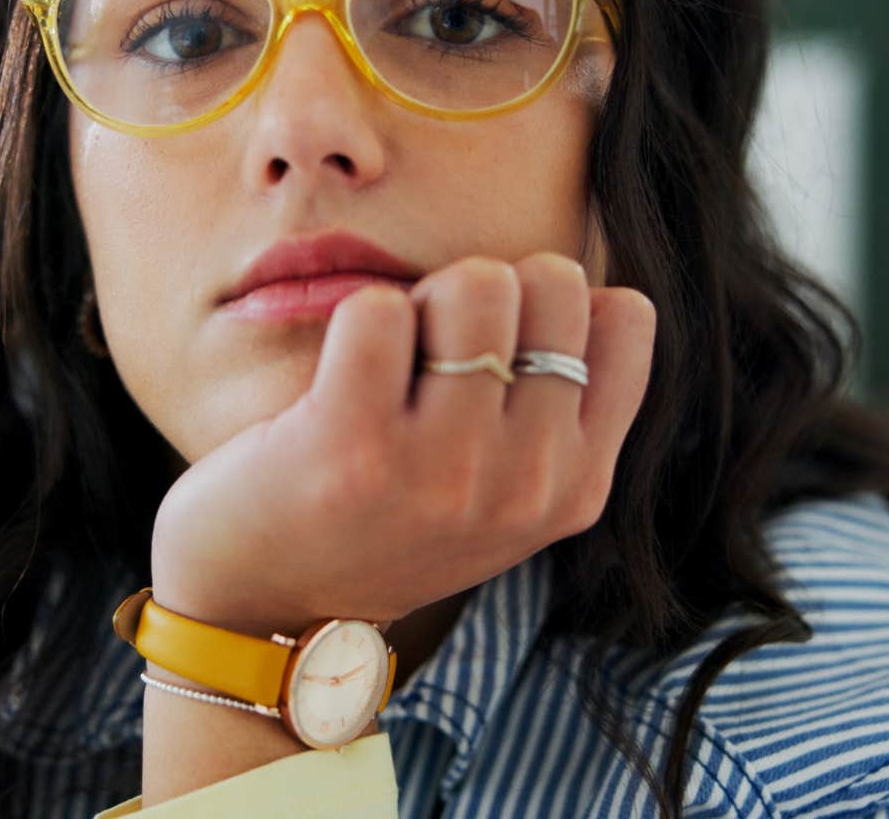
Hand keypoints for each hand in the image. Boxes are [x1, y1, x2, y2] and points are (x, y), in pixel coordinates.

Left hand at [149, 252, 656, 635]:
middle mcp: (526, 484)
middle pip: (551, 282)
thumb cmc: (380, 521)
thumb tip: (579, 289)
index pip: (625, 318)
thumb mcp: (500, 495)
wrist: (263, 606)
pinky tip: (337, 375)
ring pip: (475, 284)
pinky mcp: (356, 445)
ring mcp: (445, 469)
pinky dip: (353, 318)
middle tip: (432, 354)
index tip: (496, 351)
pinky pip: (378, 310)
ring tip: (386, 365)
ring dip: (421, 300)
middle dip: (485, 292)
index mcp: (576, 487)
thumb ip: (553, 413)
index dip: (550, 303)